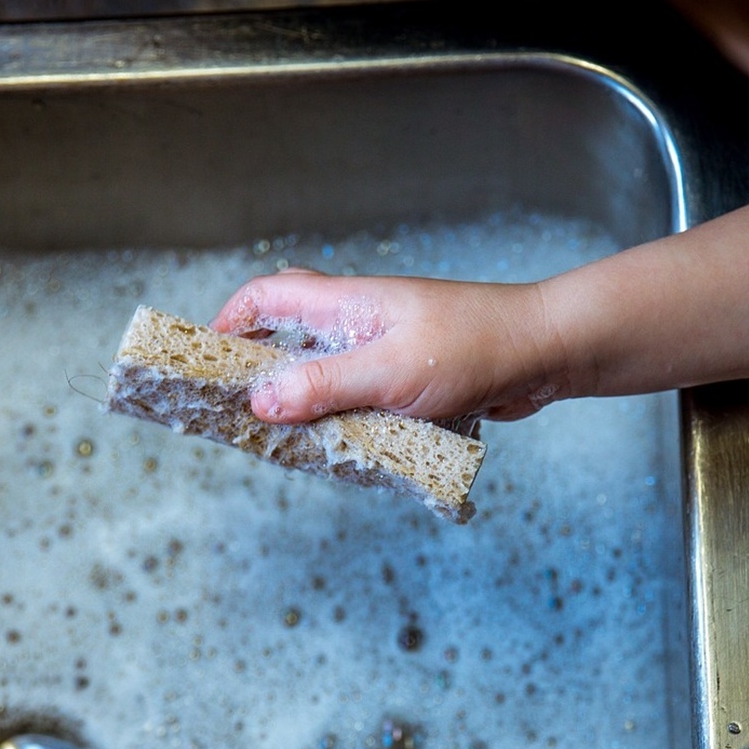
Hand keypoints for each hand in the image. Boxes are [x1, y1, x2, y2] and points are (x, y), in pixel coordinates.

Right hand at [211, 268, 570, 424]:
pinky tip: (337, 451)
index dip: (228, 324)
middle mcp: (357, 324)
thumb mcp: (389, 372)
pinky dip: (339, 423)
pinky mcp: (403, 381)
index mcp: (346, 305)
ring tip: (280, 442)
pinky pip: (355, 401)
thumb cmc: (476, 347)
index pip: (266, 297)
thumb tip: (259, 400)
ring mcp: (381, 351)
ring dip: (300, 406)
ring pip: (320, 376)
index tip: (202, 363)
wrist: (546, 353)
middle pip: (286, 338)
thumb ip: (322, 387)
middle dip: (255, 372)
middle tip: (234, 414)